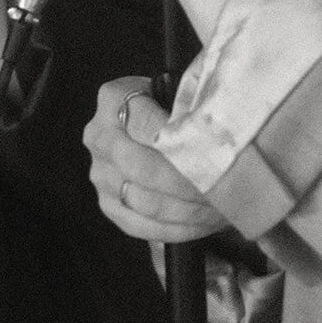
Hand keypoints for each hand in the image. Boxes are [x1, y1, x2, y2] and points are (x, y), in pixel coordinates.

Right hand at [84, 77, 227, 242]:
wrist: (154, 128)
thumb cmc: (175, 107)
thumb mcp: (181, 93)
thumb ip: (193, 106)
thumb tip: (218, 133)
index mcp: (114, 99)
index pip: (145, 124)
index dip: (180, 141)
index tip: (215, 155)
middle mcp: (99, 136)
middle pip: (143, 167)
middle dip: (187, 182)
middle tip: (222, 189)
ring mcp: (100, 174)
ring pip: (144, 201)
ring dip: (187, 210)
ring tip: (220, 207)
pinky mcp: (108, 205)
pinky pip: (141, 226)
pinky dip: (176, 229)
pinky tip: (203, 224)